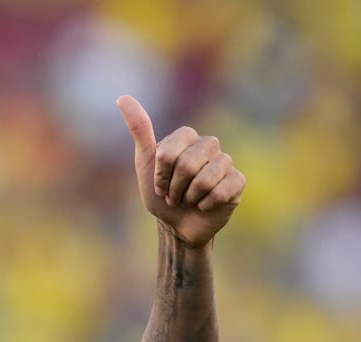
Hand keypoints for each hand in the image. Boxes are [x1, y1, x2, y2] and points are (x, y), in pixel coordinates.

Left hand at [117, 95, 245, 247]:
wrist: (176, 225)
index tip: (158, 184)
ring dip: (189, 197)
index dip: (161, 174)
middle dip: (174, 187)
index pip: (169, 152)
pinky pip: (221, 192)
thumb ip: (139, 130)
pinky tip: (205, 205)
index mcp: (187, 137)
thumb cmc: (160, 194)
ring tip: (188, 200)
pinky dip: (206, 205)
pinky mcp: (238, 182)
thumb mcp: (145, 163)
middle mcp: (209, 145)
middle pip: (187, 165)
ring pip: (205, 179)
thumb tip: (123, 98)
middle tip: (174, 195)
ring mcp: (226, 162)